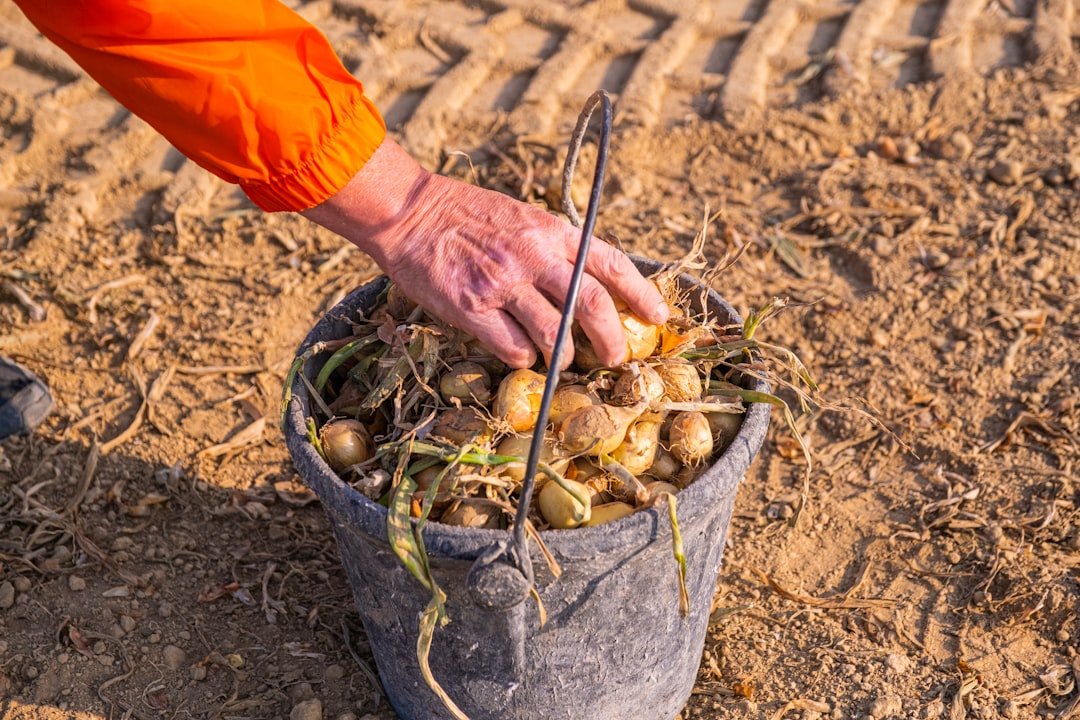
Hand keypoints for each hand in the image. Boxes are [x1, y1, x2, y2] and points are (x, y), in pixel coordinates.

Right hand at [301, 139, 667, 368]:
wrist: (409, 212)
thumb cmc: (468, 216)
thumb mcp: (523, 218)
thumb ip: (557, 247)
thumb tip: (591, 286)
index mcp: (552, 230)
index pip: (611, 263)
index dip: (641, 294)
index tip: (659, 318)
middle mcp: (533, 255)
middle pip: (591, 305)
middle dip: (613, 339)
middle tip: (616, 359)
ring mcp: (502, 282)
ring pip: (555, 334)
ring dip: (565, 356)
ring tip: (562, 360)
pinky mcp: (471, 307)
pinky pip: (513, 347)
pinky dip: (524, 358)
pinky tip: (521, 354)